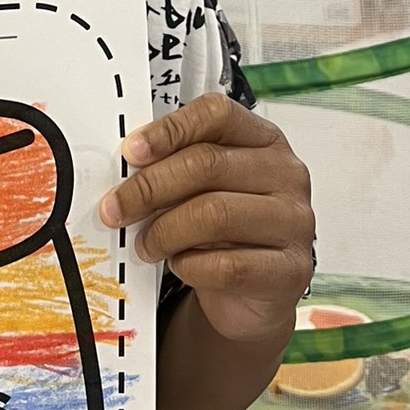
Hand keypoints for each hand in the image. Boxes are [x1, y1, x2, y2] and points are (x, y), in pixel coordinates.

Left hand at [101, 93, 313, 344]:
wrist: (253, 295)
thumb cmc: (225, 233)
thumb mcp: (204, 189)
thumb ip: (177, 168)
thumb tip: (126, 167)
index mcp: (265, 140)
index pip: (218, 114)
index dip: (170, 129)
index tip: (131, 152)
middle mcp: (286, 174)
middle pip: (208, 163)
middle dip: (150, 187)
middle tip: (116, 208)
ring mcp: (294, 222)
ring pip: (215, 213)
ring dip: (165, 231)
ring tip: (145, 244)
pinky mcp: (291, 270)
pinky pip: (228, 265)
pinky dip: (190, 266)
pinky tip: (179, 265)